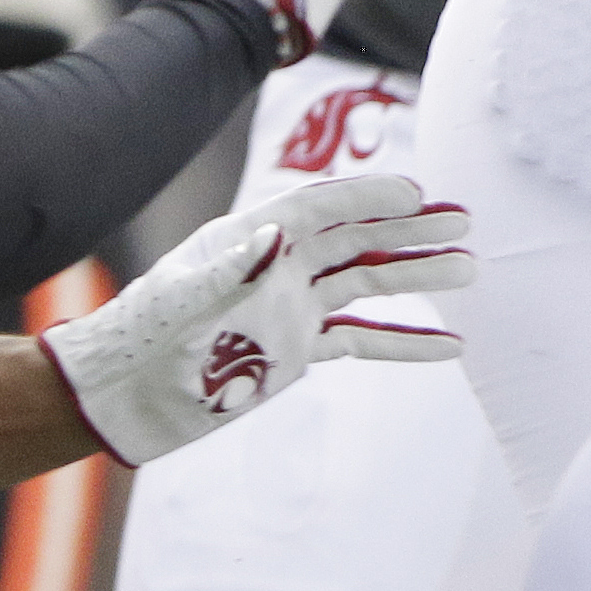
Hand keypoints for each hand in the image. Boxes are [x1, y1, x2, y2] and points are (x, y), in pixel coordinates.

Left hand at [41, 174, 475, 462]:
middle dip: (410, 230)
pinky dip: (404, 340)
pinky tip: (448, 344)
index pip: (320, 209)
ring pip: (367, 284)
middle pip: (356, 238)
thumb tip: (277, 234)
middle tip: (462, 221)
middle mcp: (279, 266)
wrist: (121, 397)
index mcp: (250, 240)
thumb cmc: (141, 340)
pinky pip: (361, 338)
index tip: (416, 193)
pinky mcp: (297, 347)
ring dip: (417, 277)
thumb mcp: (181, 300)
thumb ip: (229, 267)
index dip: (367, 197)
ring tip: (469, 270)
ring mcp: (292, 307)